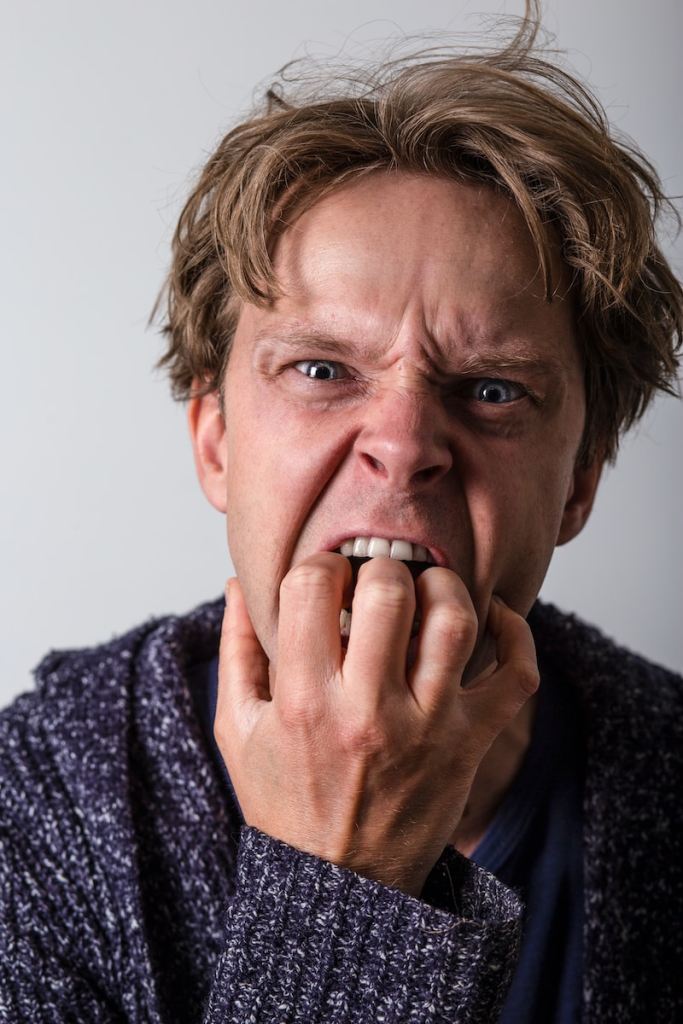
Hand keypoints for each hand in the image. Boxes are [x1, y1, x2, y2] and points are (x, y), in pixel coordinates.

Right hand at [214, 553, 538, 897]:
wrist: (341, 886)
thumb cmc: (287, 803)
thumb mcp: (238, 731)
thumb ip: (237, 651)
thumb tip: (238, 583)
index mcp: (304, 701)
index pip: (312, 588)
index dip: (319, 566)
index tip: (325, 580)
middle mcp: (369, 711)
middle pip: (389, 592)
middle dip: (381, 568)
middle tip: (376, 582)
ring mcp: (428, 728)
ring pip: (454, 621)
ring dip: (442, 587)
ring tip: (426, 591)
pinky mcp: (470, 744)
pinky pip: (516, 676)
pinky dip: (516, 633)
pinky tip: (492, 617)